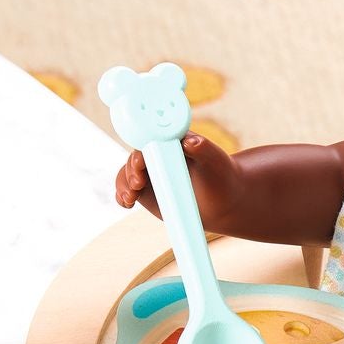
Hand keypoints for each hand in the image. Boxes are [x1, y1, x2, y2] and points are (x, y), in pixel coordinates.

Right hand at [114, 133, 242, 225]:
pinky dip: (122, 195)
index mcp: (170, 140)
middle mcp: (155, 153)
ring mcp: (149, 172)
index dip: (143, 151)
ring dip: (124, 184)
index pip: (150, 140)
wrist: (221, 200)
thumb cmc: (220, 175)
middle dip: (132, 171)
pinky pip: (127, 190)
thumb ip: (202, 148)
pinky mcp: (145, 190)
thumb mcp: (214, 160)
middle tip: (138, 184)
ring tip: (130, 198)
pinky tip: (126, 203)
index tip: (141, 162)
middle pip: (135, 158)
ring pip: (127, 174)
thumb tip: (190, 141)